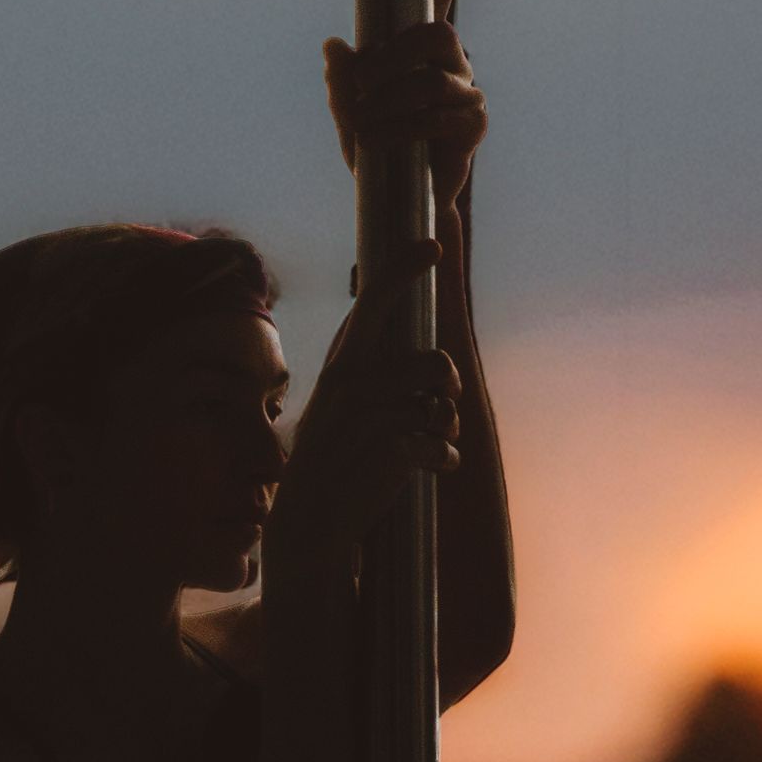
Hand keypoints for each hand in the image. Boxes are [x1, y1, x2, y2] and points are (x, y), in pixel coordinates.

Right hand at [265, 240, 462, 569]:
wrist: (312, 516)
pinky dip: (443, 458)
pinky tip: (430, 467)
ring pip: (442, 406)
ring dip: (447, 426)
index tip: (433, 245)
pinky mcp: (392, 450)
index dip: (405, 269)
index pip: (374, 302)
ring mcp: (372, 415)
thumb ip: (382, 378)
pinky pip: (443, 445)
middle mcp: (355, 381)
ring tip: (433, 440)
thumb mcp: (346, 405)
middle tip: (442, 405)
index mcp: (343, 363)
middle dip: (449, 388)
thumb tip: (437, 369)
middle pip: (437, 364)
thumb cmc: (338, 454)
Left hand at [322, 0, 485, 216]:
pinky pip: (436, 118)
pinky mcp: (473, 126)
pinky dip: (399, 130)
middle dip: (393, 55)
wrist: (400, 208)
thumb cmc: (378, 150)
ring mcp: (467, 92)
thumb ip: (341, 82)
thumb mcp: (348, 114)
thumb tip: (333, 45)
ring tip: (361, 124)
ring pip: (429, 82)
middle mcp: (451, 62)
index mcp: (420, 49)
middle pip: (434, 33)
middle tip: (362, 81)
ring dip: (387, 102)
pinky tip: (375, 142)